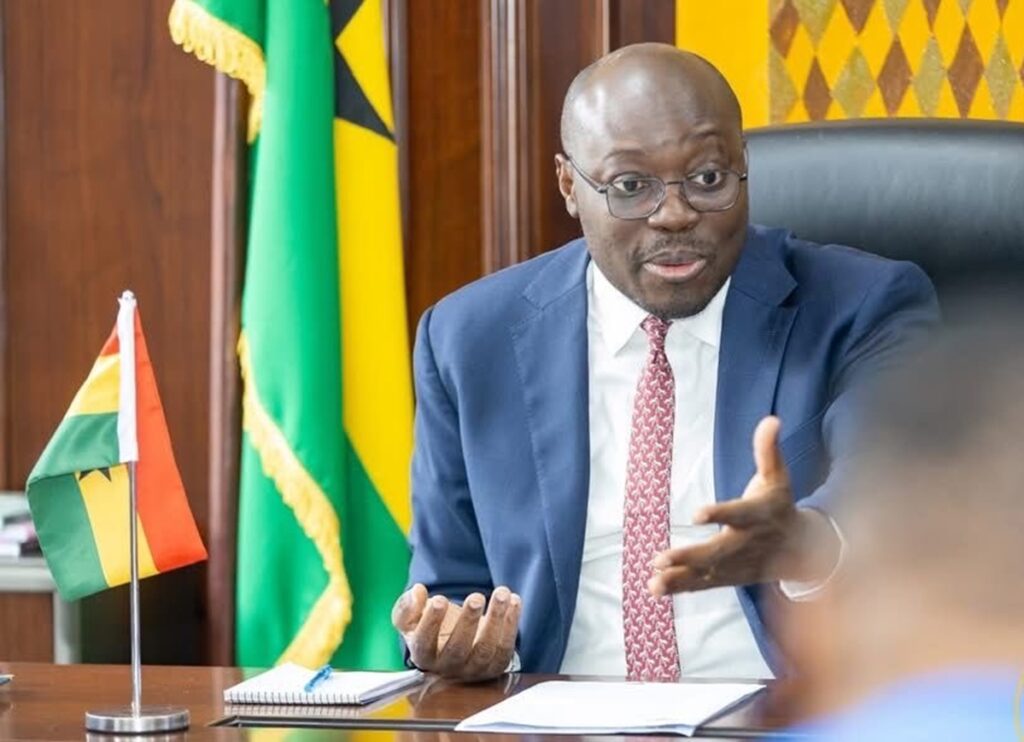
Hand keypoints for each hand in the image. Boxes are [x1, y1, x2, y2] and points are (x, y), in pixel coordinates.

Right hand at [391, 583, 521, 681]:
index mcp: (424, 656)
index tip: (439, 599)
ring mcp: (474, 669)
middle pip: (458, 648)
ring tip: (502, 594)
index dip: (431, 622)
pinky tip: (514, 600)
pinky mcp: (495, 665)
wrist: (453, 642)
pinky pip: (505, 647)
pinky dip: (512, 623)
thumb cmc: (430, 628)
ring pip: (485, 648)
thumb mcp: (410, 618)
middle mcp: (449, 668)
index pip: (425, 643)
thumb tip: (417, 591)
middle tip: (476, 597)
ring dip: (496, 619)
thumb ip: (407, 605)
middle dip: (469, 621)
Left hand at [647, 416, 839, 595]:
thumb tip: (771, 419)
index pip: (739, 514)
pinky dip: (680, 587)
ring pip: (707, 574)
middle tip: (661, 557)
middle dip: (690, 556)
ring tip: (653, 580)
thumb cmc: (780, 506)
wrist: (803, 550)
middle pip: (718, 552)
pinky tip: (654, 588)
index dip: (720, 513)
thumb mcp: (779, 477)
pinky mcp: (729, 577)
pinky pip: (703, 585)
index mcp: (759, 515)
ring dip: (679, 578)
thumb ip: (768, 451)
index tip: (697, 514)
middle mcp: (747, 543)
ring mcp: (737, 565)